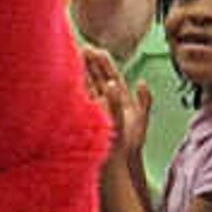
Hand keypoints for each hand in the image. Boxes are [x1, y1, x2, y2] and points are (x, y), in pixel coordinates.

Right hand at [79, 42, 146, 156]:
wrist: (117, 164)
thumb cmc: (129, 145)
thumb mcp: (141, 121)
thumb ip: (144, 101)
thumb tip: (142, 82)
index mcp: (120, 99)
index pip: (111, 76)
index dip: (103, 63)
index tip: (95, 49)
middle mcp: (106, 102)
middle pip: (97, 78)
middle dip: (89, 63)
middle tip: (80, 47)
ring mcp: (94, 109)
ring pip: (87, 86)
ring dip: (80, 72)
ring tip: (71, 57)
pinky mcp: (86, 116)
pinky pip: (80, 98)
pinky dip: (75, 88)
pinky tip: (67, 80)